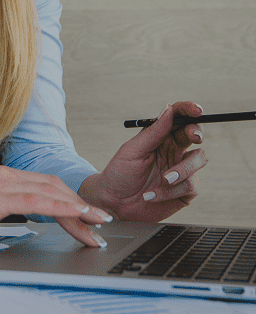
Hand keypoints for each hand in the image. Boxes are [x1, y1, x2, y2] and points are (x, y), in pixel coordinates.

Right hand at [0, 165, 111, 254]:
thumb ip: (7, 214)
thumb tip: (28, 222)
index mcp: (3, 179)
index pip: (47, 186)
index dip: (72, 200)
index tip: (90, 217)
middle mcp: (4, 176)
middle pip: (54, 187)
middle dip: (82, 205)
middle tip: (103, 222)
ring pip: (50, 192)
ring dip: (78, 208)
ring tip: (98, 223)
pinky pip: (35, 200)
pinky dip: (60, 207)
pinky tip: (76, 216)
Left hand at [79, 101, 206, 221]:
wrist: (114, 204)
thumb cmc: (119, 174)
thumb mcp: (133, 150)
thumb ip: (153, 132)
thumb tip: (169, 109)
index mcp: (160, 137)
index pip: (178, 118)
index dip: (189, 110)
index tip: (197, 109)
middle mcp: (174, 151)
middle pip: (195, 134)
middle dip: (197, 132)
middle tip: (193, 136)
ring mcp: (181, 170)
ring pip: (200, 158)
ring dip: (182, 169)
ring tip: (163, 179)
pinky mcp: (184, 191)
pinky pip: (191, 185)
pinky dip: (170, 191)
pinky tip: (152, 195)